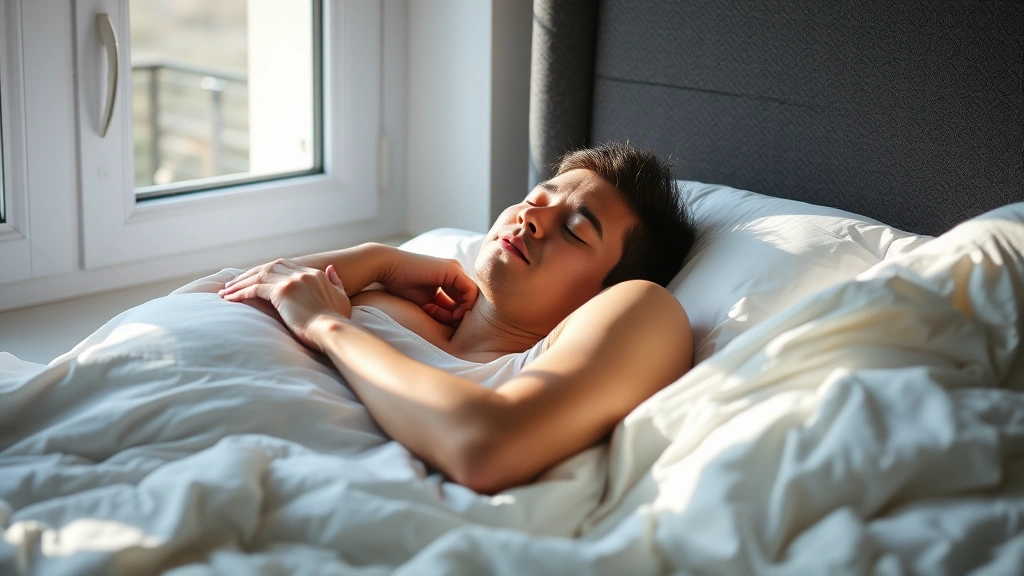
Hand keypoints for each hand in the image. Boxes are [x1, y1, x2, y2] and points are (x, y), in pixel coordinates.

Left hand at [218, 259, 351, 350]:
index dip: (266, 271)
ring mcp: (292, 280)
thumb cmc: (338, 321)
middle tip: (233, 283)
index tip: (253, 278)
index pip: (284, 265)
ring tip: (226, 292)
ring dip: (240, 284)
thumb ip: (335, 282)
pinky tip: (230, 299)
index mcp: (315, 273)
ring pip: (259, 276)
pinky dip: (240, 293)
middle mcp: (302, 273)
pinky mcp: (282, 291)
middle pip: (268, 267)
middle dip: (249, 274)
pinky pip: (255, 289)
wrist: (335, 329)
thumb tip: (331, 268)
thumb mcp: (341, 297)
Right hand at [377, 249, 478, 324]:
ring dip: (457, 313)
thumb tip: (456, 323)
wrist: (387, 269)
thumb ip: (442, 309)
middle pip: (467, 300)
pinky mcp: (454, 270)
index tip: (438, 322)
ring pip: (471, 298)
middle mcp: (454, 272)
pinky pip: (471, 292)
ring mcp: (455, 269)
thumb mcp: (427, 302)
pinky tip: (451, 313)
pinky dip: (464, 307)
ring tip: (435, 314)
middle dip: (456, 315)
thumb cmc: (400, 286)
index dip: (454, 316)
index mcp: (447, 278)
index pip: (462, 301)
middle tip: (435, 318)